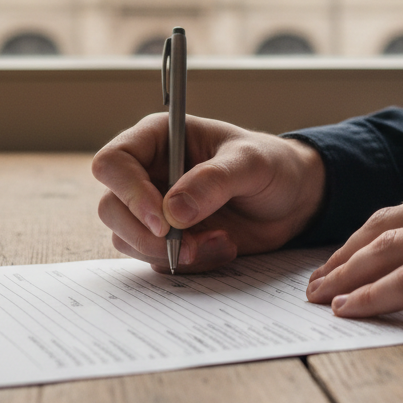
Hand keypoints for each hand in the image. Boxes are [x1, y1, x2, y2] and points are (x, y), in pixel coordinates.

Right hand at [92, 113, 325, 272]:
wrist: (292, 200)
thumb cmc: (271, 165)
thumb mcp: (251, 163)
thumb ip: (214, 181)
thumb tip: (172, 211)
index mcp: (158, 138)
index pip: (113, 162)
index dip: (128, 192)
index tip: (162, 221)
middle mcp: (148, 172)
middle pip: (111, 207)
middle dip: (146, 234)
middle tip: (187, 245)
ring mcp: (154, 207)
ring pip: (127, 238)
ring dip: (170, 252)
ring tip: (221, 240)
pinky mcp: (167, 237)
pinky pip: (154, 259)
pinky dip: (187, 263)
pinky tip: (223, 247)